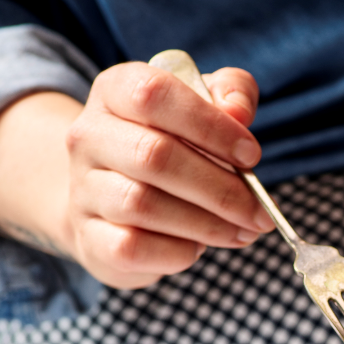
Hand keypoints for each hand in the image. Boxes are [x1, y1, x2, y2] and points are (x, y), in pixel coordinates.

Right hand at [64, 62, 273, 287]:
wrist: (111, 204)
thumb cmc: (171, 148)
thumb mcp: (201, 108)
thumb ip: (231, 94)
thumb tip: (239, 112)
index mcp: (114, 92)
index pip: (155, 94)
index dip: (211, 125)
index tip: (252, 156)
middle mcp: (88, 137)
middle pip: (154, 156)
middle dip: (220, 189)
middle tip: (260, 213)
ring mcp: (83, 190)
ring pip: (143, 205)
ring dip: (207, 224)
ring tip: (243, 232)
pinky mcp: (90, 239)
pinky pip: (133, 247)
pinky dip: (178, 251)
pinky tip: (199, 248)